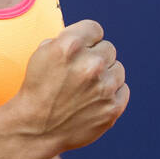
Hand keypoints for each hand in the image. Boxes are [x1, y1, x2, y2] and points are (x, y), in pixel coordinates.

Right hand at [13, 20, 129, 158]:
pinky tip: (94, 100)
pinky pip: (123, 89)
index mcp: (70, 46)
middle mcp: (91, 64)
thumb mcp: (42, 53)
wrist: (36, 129)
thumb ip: (68, 39)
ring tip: (86, 89)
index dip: (86, 40)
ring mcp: (105, 87)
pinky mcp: (113, 107)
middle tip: (79, 74)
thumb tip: (89, 37)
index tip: (80, 51)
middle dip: (95, 58)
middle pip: (108, 49)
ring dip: (106, 75)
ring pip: (118, 69)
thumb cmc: (38, 89)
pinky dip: (112, 94)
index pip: (95, 29)